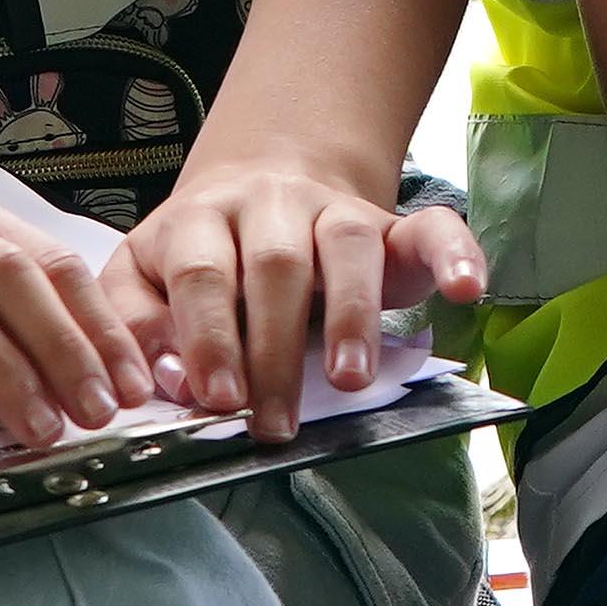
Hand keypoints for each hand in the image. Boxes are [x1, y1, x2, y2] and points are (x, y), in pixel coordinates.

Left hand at [113, 149, 482, 440]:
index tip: (218, 399)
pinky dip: (455, 254)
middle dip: (274, 350)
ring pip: (348, 247)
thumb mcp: (144, 279)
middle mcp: (269, 205)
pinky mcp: (392, 223)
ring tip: (350, 381)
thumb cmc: (202, 256)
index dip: (209, 335)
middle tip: (274, 424)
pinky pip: (432, 228)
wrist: (262, 181)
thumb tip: (159, 382)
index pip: (201, 273)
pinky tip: (467, 289)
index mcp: (198, 220)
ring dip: (352, 315)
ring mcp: (334, 209)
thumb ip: (139, 327)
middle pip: (275, 267)